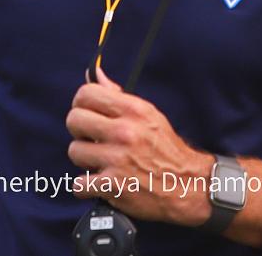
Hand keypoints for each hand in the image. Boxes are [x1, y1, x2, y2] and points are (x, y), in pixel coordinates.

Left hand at [66, 66, 213, 226]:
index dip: (81, 104)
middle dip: (80, 132)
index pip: (86, 94)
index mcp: (134, 110)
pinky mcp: (113, 185)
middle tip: (92, 140)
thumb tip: (94, 73)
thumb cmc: (165, 148)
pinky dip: (87, 188)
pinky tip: (102, 184)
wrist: (187, 185)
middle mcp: (125, 131)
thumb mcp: (148, 115)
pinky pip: (78, 184)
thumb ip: (117, 95)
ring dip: (85, 161)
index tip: (86, 114)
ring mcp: (118, 159)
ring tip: (101, 163)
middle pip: (74, 120)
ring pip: (74, 151)